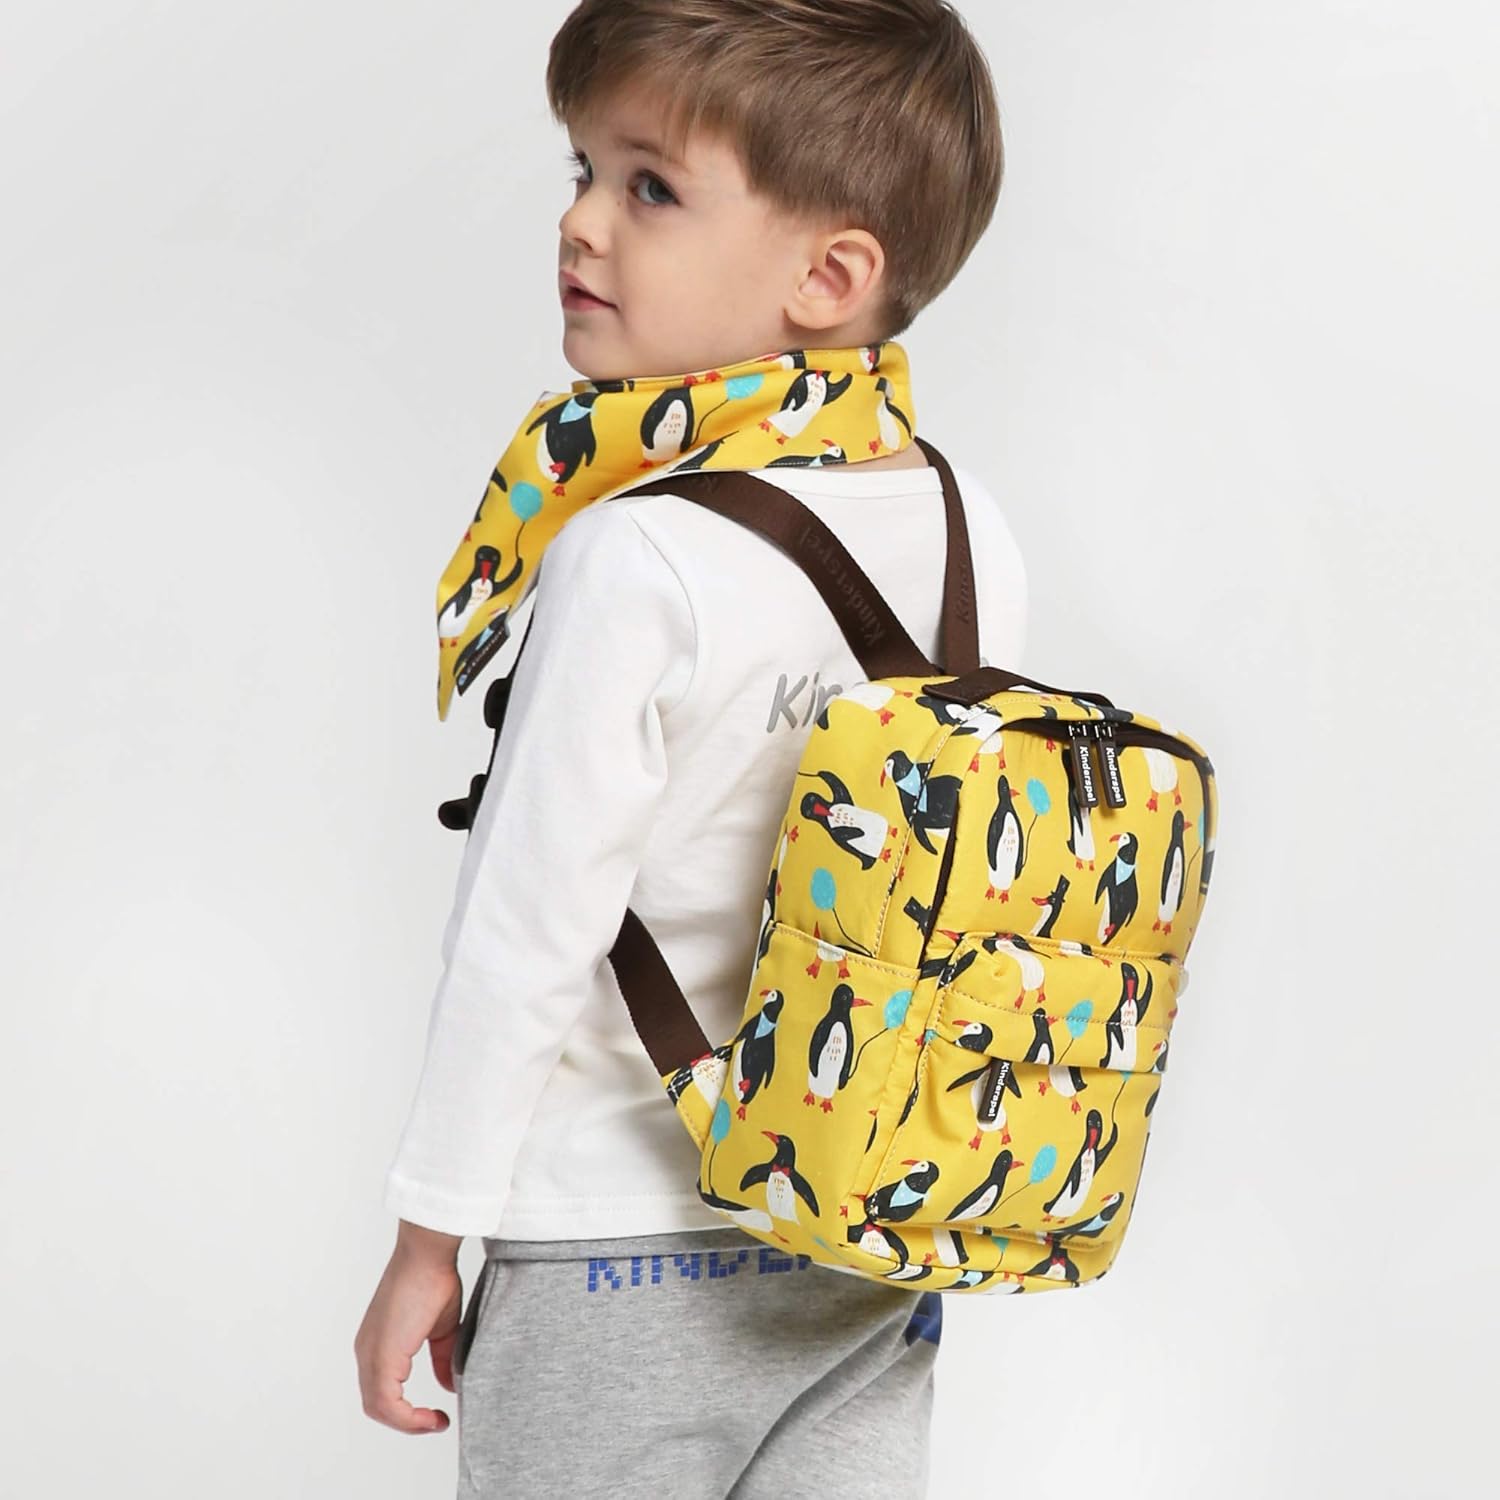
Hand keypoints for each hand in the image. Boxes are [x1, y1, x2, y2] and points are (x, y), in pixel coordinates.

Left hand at [354, 1223, 464, 1433]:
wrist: (427, 1253)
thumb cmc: (434, 1278)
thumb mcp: (442, 1328)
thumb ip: (442, 1358)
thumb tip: (449, 1385)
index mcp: (377, 1344)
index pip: (382, 1391)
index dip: (406, 1411)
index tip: (434, 1415)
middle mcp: (367, 1352)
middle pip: (376, 1405)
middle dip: (407, 1422)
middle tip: (435, 1423)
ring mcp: (370, 1354)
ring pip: (378, 1408)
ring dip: (408, 1423)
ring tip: (436, 1423)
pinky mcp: (381, 1356)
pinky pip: (386, 1403)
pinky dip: (407, 1418)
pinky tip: (432, 1416)